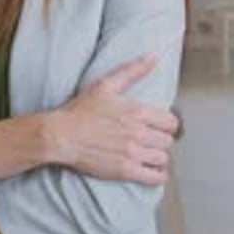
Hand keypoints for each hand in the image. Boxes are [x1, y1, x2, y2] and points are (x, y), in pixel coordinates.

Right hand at [49, 55, 178, 185]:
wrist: (62, 135)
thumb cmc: (81, 110)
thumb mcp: (106, 85)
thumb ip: (133, 70)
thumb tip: (154, 56)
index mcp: (136, 111)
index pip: (171, 123)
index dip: (166, 124)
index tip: (158, 126)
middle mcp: (138, 133)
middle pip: (168, 141)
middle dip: (161, 140)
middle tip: (151, 139)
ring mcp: (132, 153)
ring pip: (163, 158)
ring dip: (158, 157)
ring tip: (148, 154)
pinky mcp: (125, 171)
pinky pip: (155, 177)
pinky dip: (156, 175)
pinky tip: (149, 169)